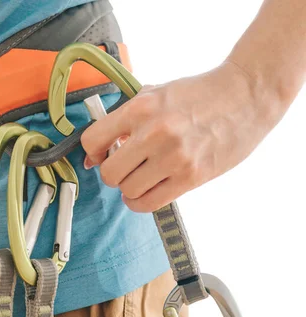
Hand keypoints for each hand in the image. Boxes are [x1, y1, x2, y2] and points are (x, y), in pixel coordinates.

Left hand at [81, 62, 282, 211]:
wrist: (245, 94)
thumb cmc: (198, 94)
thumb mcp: (156, 92)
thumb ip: (126, 117)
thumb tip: (97, 150)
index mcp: (140, 108)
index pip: (92, 141)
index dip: (93, 152)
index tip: (101, 155)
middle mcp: (153, 133)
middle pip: (109, 173)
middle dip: (113, 173)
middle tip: (125, 167)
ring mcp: (173, 157)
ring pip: (128, 190)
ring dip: (130, 188)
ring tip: (141, 178)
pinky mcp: (191, 176)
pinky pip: (150, 202)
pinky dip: (141, 202)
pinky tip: (147, 192)